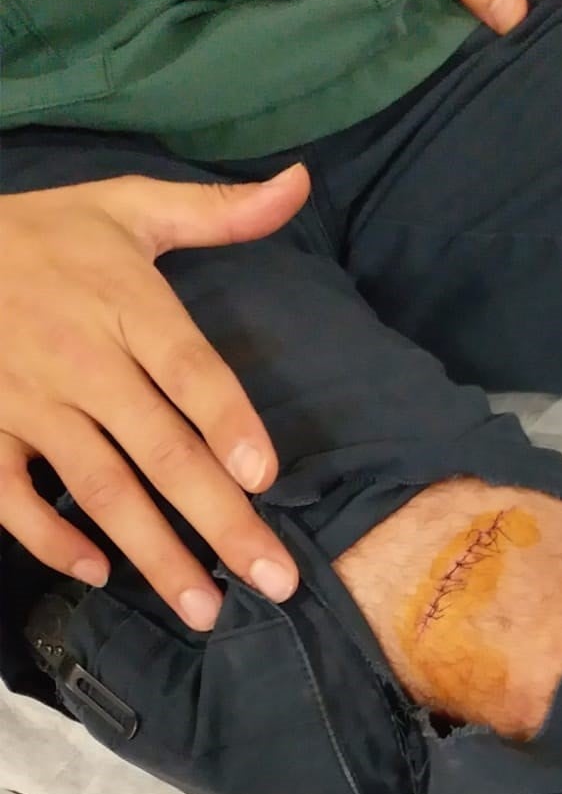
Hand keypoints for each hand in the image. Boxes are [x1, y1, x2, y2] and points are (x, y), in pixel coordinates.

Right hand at [0, 167, 309, 629]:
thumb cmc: (44, 233)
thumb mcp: (125, 205)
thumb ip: (217, 211)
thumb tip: (300, 184)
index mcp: (124, 302)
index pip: (188, 369)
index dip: (227, 422)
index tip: (265, 477)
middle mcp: (79, 357)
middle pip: (160, 450)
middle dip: (220, 521)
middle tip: (274, 582)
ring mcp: (26, 400)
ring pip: (99, 488)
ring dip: (154, 554)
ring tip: (204, 609)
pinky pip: (11, 497)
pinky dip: (51, 538)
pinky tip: (98, 572)